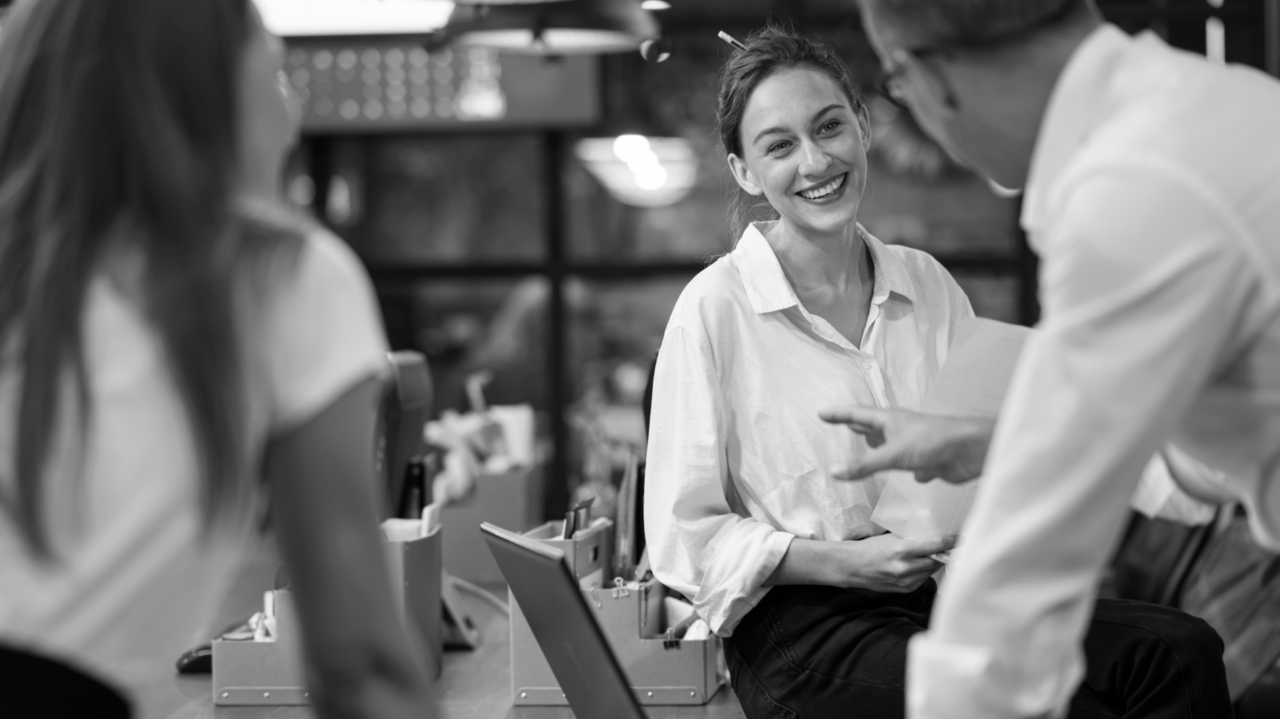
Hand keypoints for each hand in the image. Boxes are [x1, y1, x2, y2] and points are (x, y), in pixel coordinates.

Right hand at [819, 405, 993, 483]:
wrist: (971, 450)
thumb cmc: (933, 442)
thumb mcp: (892, 455)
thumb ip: (864, 466)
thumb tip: (833, 472)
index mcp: (890, 421)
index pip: (857, 415)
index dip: (839, 414)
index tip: (822, 413)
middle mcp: (901, 430)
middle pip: (875, 427)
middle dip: (859, 426)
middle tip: (845, 424)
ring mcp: (916, 445)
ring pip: (894, 447)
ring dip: (883, 449)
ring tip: (872, 447)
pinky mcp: (931, 460)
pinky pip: (916, 466)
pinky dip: (914, 471)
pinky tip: (916, 477)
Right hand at [837, 533, 956, 592]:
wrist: (853, 567)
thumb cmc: (870, 548)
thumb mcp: (891, 537)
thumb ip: (912, 538)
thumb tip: (933, 535)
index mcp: (902, 550)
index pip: (935, 546)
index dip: (950, 542)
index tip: (960, 538)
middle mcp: (905, 568)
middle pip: (937, 560)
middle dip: (943, 553)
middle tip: (946, 546)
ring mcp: (905, 581)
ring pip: (931, 571)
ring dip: (933, 563)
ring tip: (927, 555)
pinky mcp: (905, 589)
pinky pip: (922, 579)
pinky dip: (923, 572)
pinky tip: (915, 566)